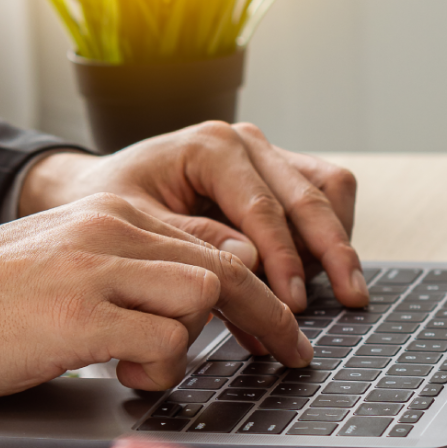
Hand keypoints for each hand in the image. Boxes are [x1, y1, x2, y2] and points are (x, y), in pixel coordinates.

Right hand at [0, 194, 311, 399]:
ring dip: (190, 341)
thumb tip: (189, 295)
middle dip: (268, 315)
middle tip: (290, 352)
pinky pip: (163, 341)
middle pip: (223, 265)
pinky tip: (122, 374)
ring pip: (201, 296)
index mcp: (108, 214)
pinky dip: (160, 368)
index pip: (208, 240)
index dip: (254, 285)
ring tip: (146, 365)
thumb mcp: (64, 262)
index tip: (275, 322)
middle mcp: (109, 228)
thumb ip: (125, 267)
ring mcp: (95, 268)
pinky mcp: (79, 314)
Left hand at [20, 122, 366, 312]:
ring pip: (328, 188)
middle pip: (312, 193)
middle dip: (333, 251)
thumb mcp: (135, 226)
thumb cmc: (109, 203)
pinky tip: (313, 278)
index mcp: (209, 147)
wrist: (96, 190)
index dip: (283, 261)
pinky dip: (322, 237)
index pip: (262, 208)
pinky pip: (319, 198)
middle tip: (350, 300)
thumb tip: (248, 264)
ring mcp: (262, 156)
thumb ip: (191, 241)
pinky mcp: (271, 176)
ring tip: (334, 292)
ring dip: (335, 240)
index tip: (293, 304)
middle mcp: (243, 143)